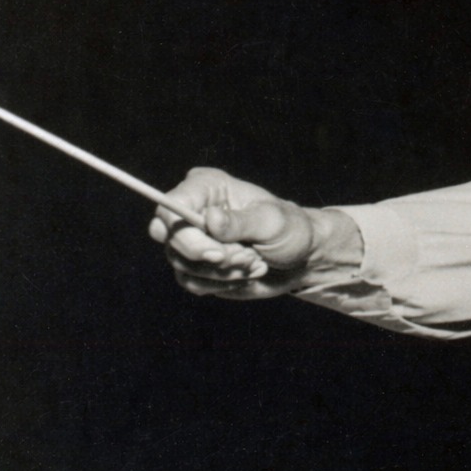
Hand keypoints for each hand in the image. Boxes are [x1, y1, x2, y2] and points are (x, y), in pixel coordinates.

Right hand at [148, 167, 361, 299]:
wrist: (301, 258)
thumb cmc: (290, 230)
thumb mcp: (273, 222)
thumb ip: (241, 222)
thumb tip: (210, 220)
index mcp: (206, 187)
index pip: (170, 207)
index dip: (185, 233)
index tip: (217, 254)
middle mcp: (192, 211)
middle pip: (171, 239)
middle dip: (211, 258)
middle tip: (248, 258)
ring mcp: (191, 239)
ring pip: (183, 265)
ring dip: (223, 272)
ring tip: (254, 262)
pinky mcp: (195, 265)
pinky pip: (193, 282)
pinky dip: (222, 284)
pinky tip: (246, 273)